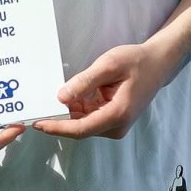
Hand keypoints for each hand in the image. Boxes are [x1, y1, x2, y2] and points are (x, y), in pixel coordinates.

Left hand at [30, 42, 170, 141]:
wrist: (157, 64)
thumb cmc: (135, 62)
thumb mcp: (108, 65)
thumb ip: (85, 82)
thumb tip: (61, 97)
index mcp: (117, 114)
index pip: (81, 128)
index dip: (57, 127)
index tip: (37, 123)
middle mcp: (116, 125)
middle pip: (79, 128)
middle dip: (57, 120)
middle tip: (34, 110)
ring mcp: (115, 124)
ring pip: (82, 123)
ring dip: (66, 113)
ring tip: (44, 102)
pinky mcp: (112, 119)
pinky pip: (88, 117)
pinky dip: (76, 109)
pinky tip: (65, 97)